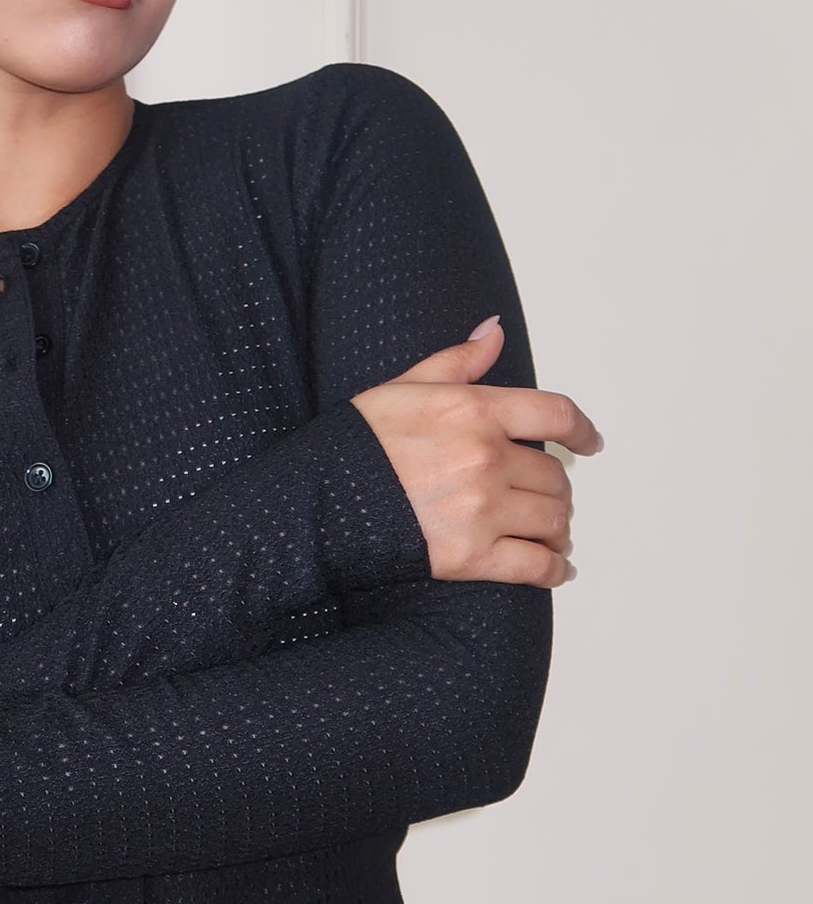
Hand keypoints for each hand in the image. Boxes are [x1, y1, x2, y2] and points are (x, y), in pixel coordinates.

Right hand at [350, 316, 602, 586]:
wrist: (314, 505)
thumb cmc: (351, 448)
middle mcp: (486, 459)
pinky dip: (554, 570)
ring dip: (559, 528)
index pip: (555, 415)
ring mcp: (482, 510)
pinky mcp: (470, 557)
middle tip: (550, 500)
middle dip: (557, 489)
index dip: (581, 431)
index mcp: (474, 411)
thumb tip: (494, 332)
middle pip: (553, 475)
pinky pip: (534, 565)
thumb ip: (455, 364)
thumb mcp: (400, 389)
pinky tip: (558, 569)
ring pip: (552, 519)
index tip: (589, 444)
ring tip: (554, 534)